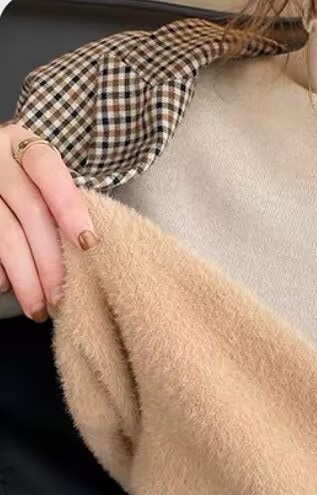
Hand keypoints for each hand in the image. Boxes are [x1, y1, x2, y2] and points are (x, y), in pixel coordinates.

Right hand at [0, 120, 98, 321]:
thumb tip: (90, 250)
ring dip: (24, 277)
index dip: (69, 206)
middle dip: (50, 261)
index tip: (89, 244)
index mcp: (22, 144)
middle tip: (63, 298)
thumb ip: (62, 203)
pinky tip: (9, 289)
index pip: (47, 169)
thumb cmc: (30, 183)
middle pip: (30, 211)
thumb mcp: (45, 179)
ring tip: (39, 308)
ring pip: (3, 234)